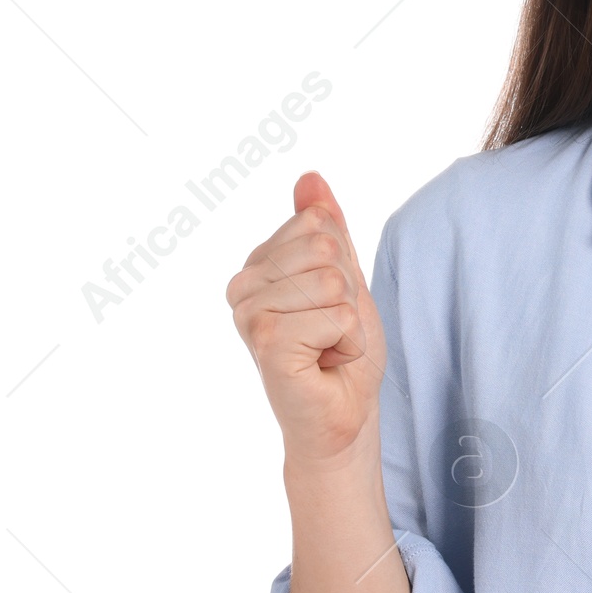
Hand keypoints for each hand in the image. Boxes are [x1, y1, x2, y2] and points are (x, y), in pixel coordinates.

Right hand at [225, 171, 387, 465]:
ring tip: (327, 348)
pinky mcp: (265, 342)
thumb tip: (309, 178)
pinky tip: (324, 364)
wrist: (343, 414)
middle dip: (349, 294)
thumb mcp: (343, 277)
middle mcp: (242, 286)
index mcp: (257, 265)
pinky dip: (347, 343)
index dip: (345, 266)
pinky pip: (336, 315)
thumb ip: (326, 228)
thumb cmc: (341, 352)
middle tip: (331, 331)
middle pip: (326, 247)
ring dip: (349, 322)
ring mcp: (249, 314)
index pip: (319, 223)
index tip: (330, 306)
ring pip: (334, 281)